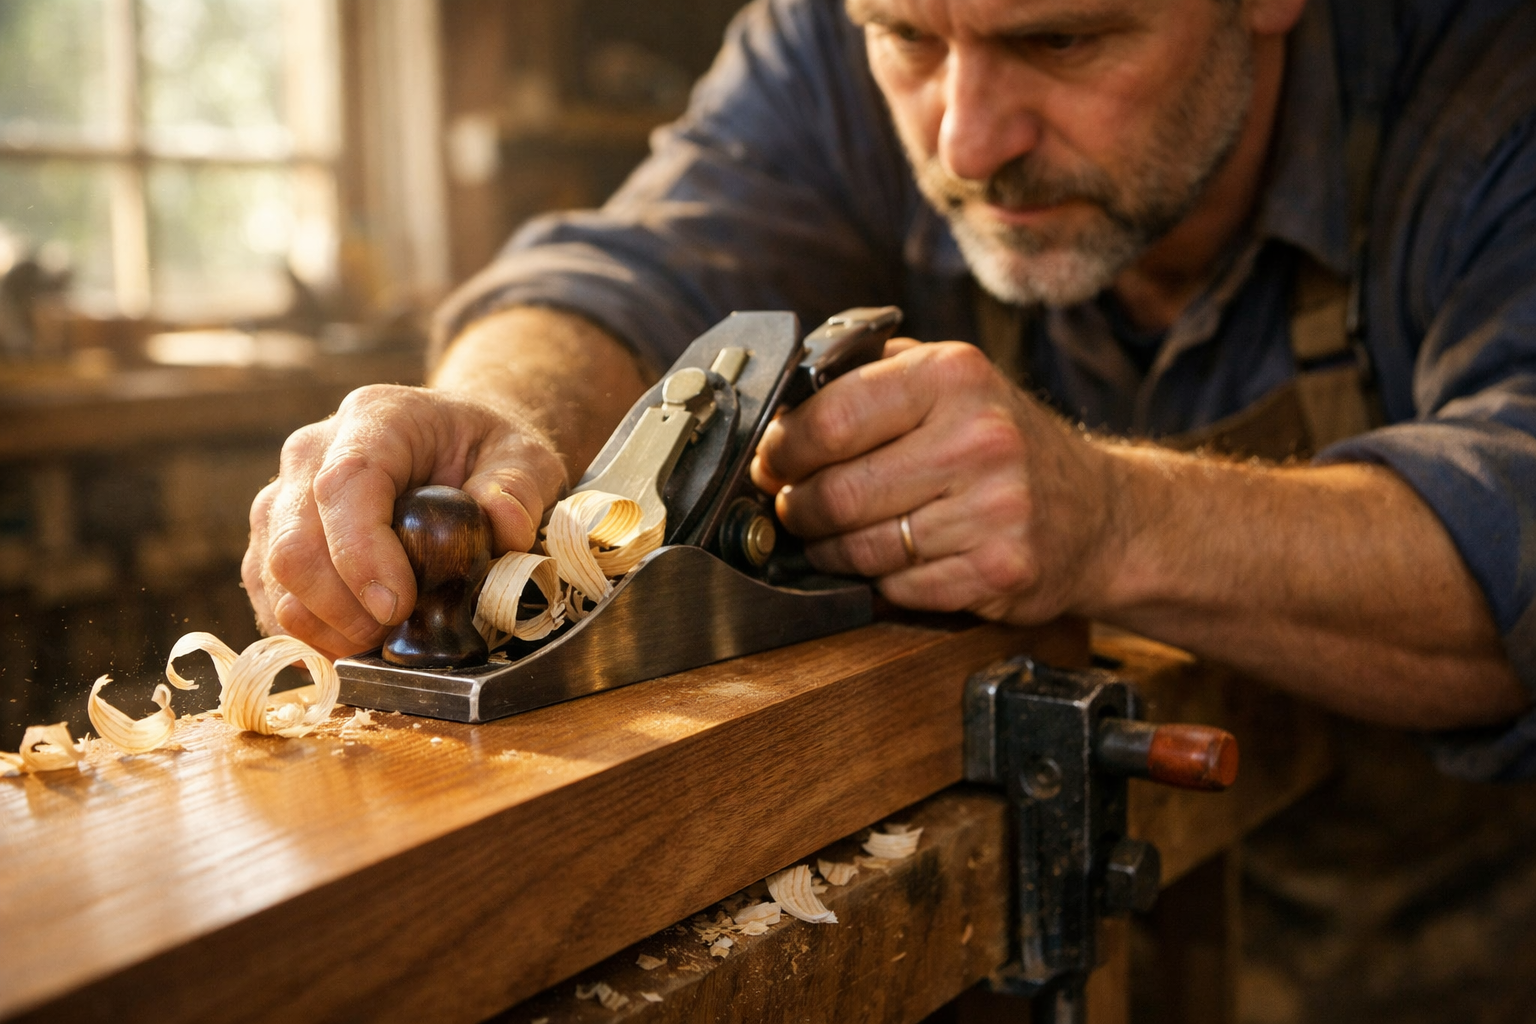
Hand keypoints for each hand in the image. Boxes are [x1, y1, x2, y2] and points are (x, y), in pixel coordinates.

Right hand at [243, 385, 566, 658]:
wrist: (454, 446)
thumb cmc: (485, 451)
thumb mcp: (525, 457)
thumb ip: (520, 488)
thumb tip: (505, 528)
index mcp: (375, 419)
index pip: (343, 485)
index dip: (361, 554)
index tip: (397, 606)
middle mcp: (312, 452)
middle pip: (294, 542)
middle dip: (341, 607)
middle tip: (397, 634)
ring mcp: (284, 496)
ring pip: (272, 574)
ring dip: (323, 626)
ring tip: (383, 639)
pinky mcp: (274, 538)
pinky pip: (268, 595)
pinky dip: (306, 632)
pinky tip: (354, 641)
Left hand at [750, 340, 1120, 623]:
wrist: (1101, 512)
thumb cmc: (1006, 441)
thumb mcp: (950, 379)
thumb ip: (870, 374)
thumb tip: (780, 401)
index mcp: (955, 376)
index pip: (830, 420)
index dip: (783, 450)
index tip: (773, 462)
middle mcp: (980, 439)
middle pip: (838, 492)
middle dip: (799, 508)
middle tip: (794, 507)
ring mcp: (995, 510)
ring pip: (861, 548)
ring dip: (831, 550)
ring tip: (834, 536)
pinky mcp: (1001, 571)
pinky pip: (898, 589)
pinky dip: (880, 581)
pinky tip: (892, 561)